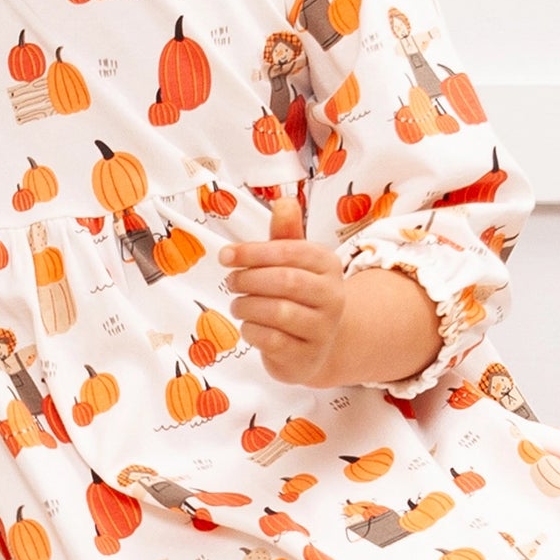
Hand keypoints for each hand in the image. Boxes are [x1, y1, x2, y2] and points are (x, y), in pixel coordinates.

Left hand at [219, 195, 348, 386]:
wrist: (317, 345)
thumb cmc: (299, 296)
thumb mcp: (294, 262)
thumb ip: (286, 233)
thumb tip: (283, 201)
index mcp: (328, 265)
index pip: (291, 251)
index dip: (254, 252)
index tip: (226, 255)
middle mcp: (332, 297)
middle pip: (286, 281)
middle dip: (249, 279)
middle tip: (231, 281)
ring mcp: (323, 330)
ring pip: (279, 312)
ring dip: (247, 306)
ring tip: (238, 304)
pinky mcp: (307, 358)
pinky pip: (272, 341)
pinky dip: (251, 330)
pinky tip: (249, 325)